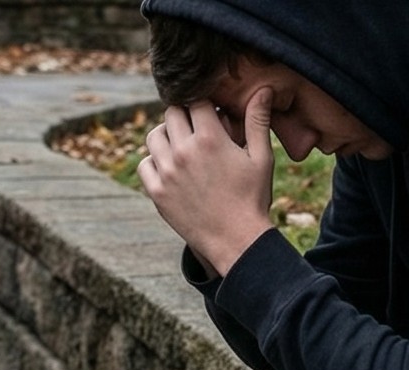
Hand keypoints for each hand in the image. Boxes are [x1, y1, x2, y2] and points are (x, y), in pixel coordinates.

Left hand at [137, 87, 274, 275]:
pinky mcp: (158, 194)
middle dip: (184, 116)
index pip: (195, 100)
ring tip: (182, 147)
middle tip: (196, 129)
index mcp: (210, 138)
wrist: (237, 243)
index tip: (211, 113)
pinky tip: (169, 168)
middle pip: (172, 113)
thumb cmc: (253, 200)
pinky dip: (153, 162)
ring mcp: (168, 173)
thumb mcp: (261, 158)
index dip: (204, 104)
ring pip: (154, 136)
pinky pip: (144, 165)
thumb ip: (258, 120)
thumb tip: (263, 88)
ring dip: (166, 136)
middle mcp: (184, 152)